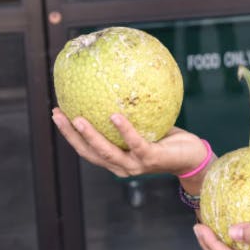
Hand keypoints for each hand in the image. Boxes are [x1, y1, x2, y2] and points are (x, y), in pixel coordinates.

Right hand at [51, 108, 206, 177]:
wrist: (193, 158)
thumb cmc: (168, 140)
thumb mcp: (146, 125)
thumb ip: (131, 113)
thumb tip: (116, 84)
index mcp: (116, 159)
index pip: (87, 149)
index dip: (69, 134)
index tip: (57, 113)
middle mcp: (121, 166)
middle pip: (88, 152)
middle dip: (70, 135)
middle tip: (56, 114)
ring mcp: (134, 165)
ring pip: (106, 151)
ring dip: (89, 135)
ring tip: (76, 118)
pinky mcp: (150, 159)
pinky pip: (134, 142)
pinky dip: (123, 130)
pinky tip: (114, 115)